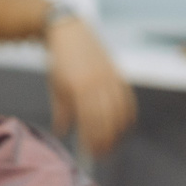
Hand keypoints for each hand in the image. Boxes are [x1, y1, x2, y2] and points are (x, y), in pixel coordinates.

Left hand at [44, 17, 135, 157]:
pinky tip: (124, 126)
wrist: (70, 31)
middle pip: (108, 121)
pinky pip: (128, 100)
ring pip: (120, 112)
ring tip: (113, 144)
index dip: (93, 140)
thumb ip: (62, 112)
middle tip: (102, 154)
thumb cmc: (61, 60)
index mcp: (80, 88)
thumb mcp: (57, 87)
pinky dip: (128, 115)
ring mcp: (111, 78)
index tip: (91, 153)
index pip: (91, 122)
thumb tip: (63, 133)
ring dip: (118, 132)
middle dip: (106, 141)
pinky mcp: (118, 74)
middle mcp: (99, 84)